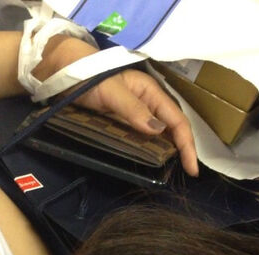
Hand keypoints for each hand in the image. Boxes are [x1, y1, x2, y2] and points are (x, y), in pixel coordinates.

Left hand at [77, 69, 198, 176]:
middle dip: (183, 150)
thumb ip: (133, 109)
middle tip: (187, 174)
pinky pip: (142, 141)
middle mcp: (148, 106)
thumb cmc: (89, 78)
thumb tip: (158, 131)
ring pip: (159, 137)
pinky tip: (153, 164)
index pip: (177, 121)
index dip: (187, 144)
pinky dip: (151, 152)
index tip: (192, 168)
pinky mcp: (123, 126)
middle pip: (172, 129)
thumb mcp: (111, 92)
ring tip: (175, 172)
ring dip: (168, 153)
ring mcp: (135, 117)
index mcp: (151, 93)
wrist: (66, 75)